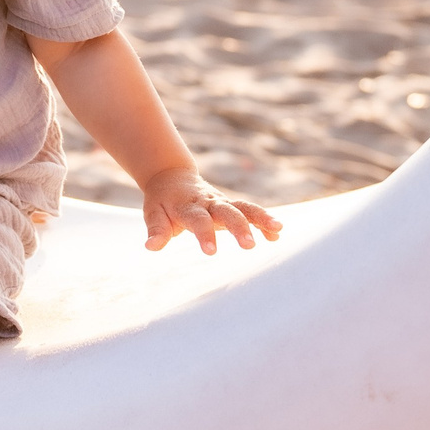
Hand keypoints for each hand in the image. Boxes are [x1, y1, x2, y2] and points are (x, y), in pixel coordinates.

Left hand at [142, 168, 281, 254]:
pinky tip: (277, 233)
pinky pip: (250, 211)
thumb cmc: (162, 202)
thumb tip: (151, 247)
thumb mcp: (153, 214)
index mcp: (187, 206)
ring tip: (278, 229)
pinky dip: (263, 220)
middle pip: (226, 212)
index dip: (204, 234)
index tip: (211, 251)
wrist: (172, 177)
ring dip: (261, 218)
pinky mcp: (231, 205)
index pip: (197, 220)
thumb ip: (156, 231)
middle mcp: (208, 202)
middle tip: (249, 245)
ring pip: (244, 207)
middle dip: (239, 227)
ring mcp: (222, 202)